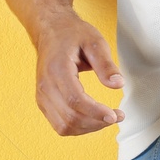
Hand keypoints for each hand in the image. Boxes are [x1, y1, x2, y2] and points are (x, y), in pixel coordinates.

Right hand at [32, 6, 123, 135]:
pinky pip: (60, 125)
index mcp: (57, 69)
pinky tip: (92, 119)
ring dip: (88, 128)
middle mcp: (45, 86)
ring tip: (106, 119)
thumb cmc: (72, 34)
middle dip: (96, 123)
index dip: (95, 112)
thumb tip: (118, 85)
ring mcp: (42, 96)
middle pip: (70, 118)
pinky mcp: (43, 103)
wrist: (50, 31)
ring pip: (64, 126)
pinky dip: (78, 128)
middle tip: (117, 116)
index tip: (115, 115)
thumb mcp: (94, 42)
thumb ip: (106, 64)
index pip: (75, 100)